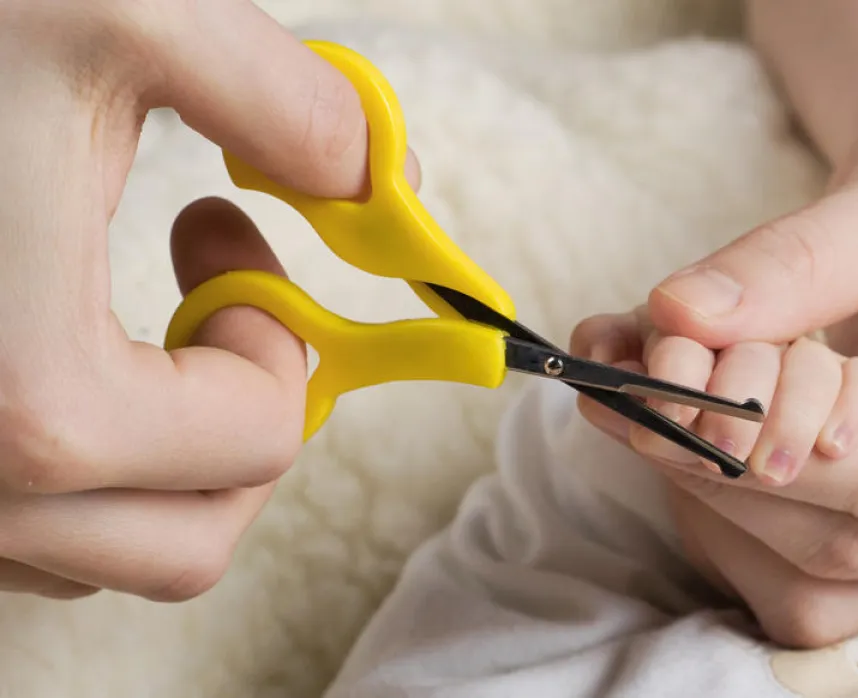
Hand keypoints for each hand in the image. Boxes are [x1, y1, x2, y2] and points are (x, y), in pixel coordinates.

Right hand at [0, 1, 415, 600]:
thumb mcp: (124, 14)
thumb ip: (292, 101)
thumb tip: (380, 180)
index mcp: (30, 402)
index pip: (254, 442)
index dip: (280, 337)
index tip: (230, 242)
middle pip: (189, 542)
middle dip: (238, 424)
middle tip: (212, 297)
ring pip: (99, 546)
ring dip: (160, 445)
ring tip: (122, 302)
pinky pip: (17, 524)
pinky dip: (75, 453)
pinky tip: (41, 329)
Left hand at [574, 24, 857, 645]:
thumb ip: (795, 266)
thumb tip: (678, 315)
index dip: (760, 443)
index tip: (657, 386)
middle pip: (829, 538)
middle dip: (716, 456)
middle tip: (640, 363)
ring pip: (785, 560)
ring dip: (699, 473)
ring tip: (647, 369)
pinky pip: (770, 544)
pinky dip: (700, 477)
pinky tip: (657, 397)